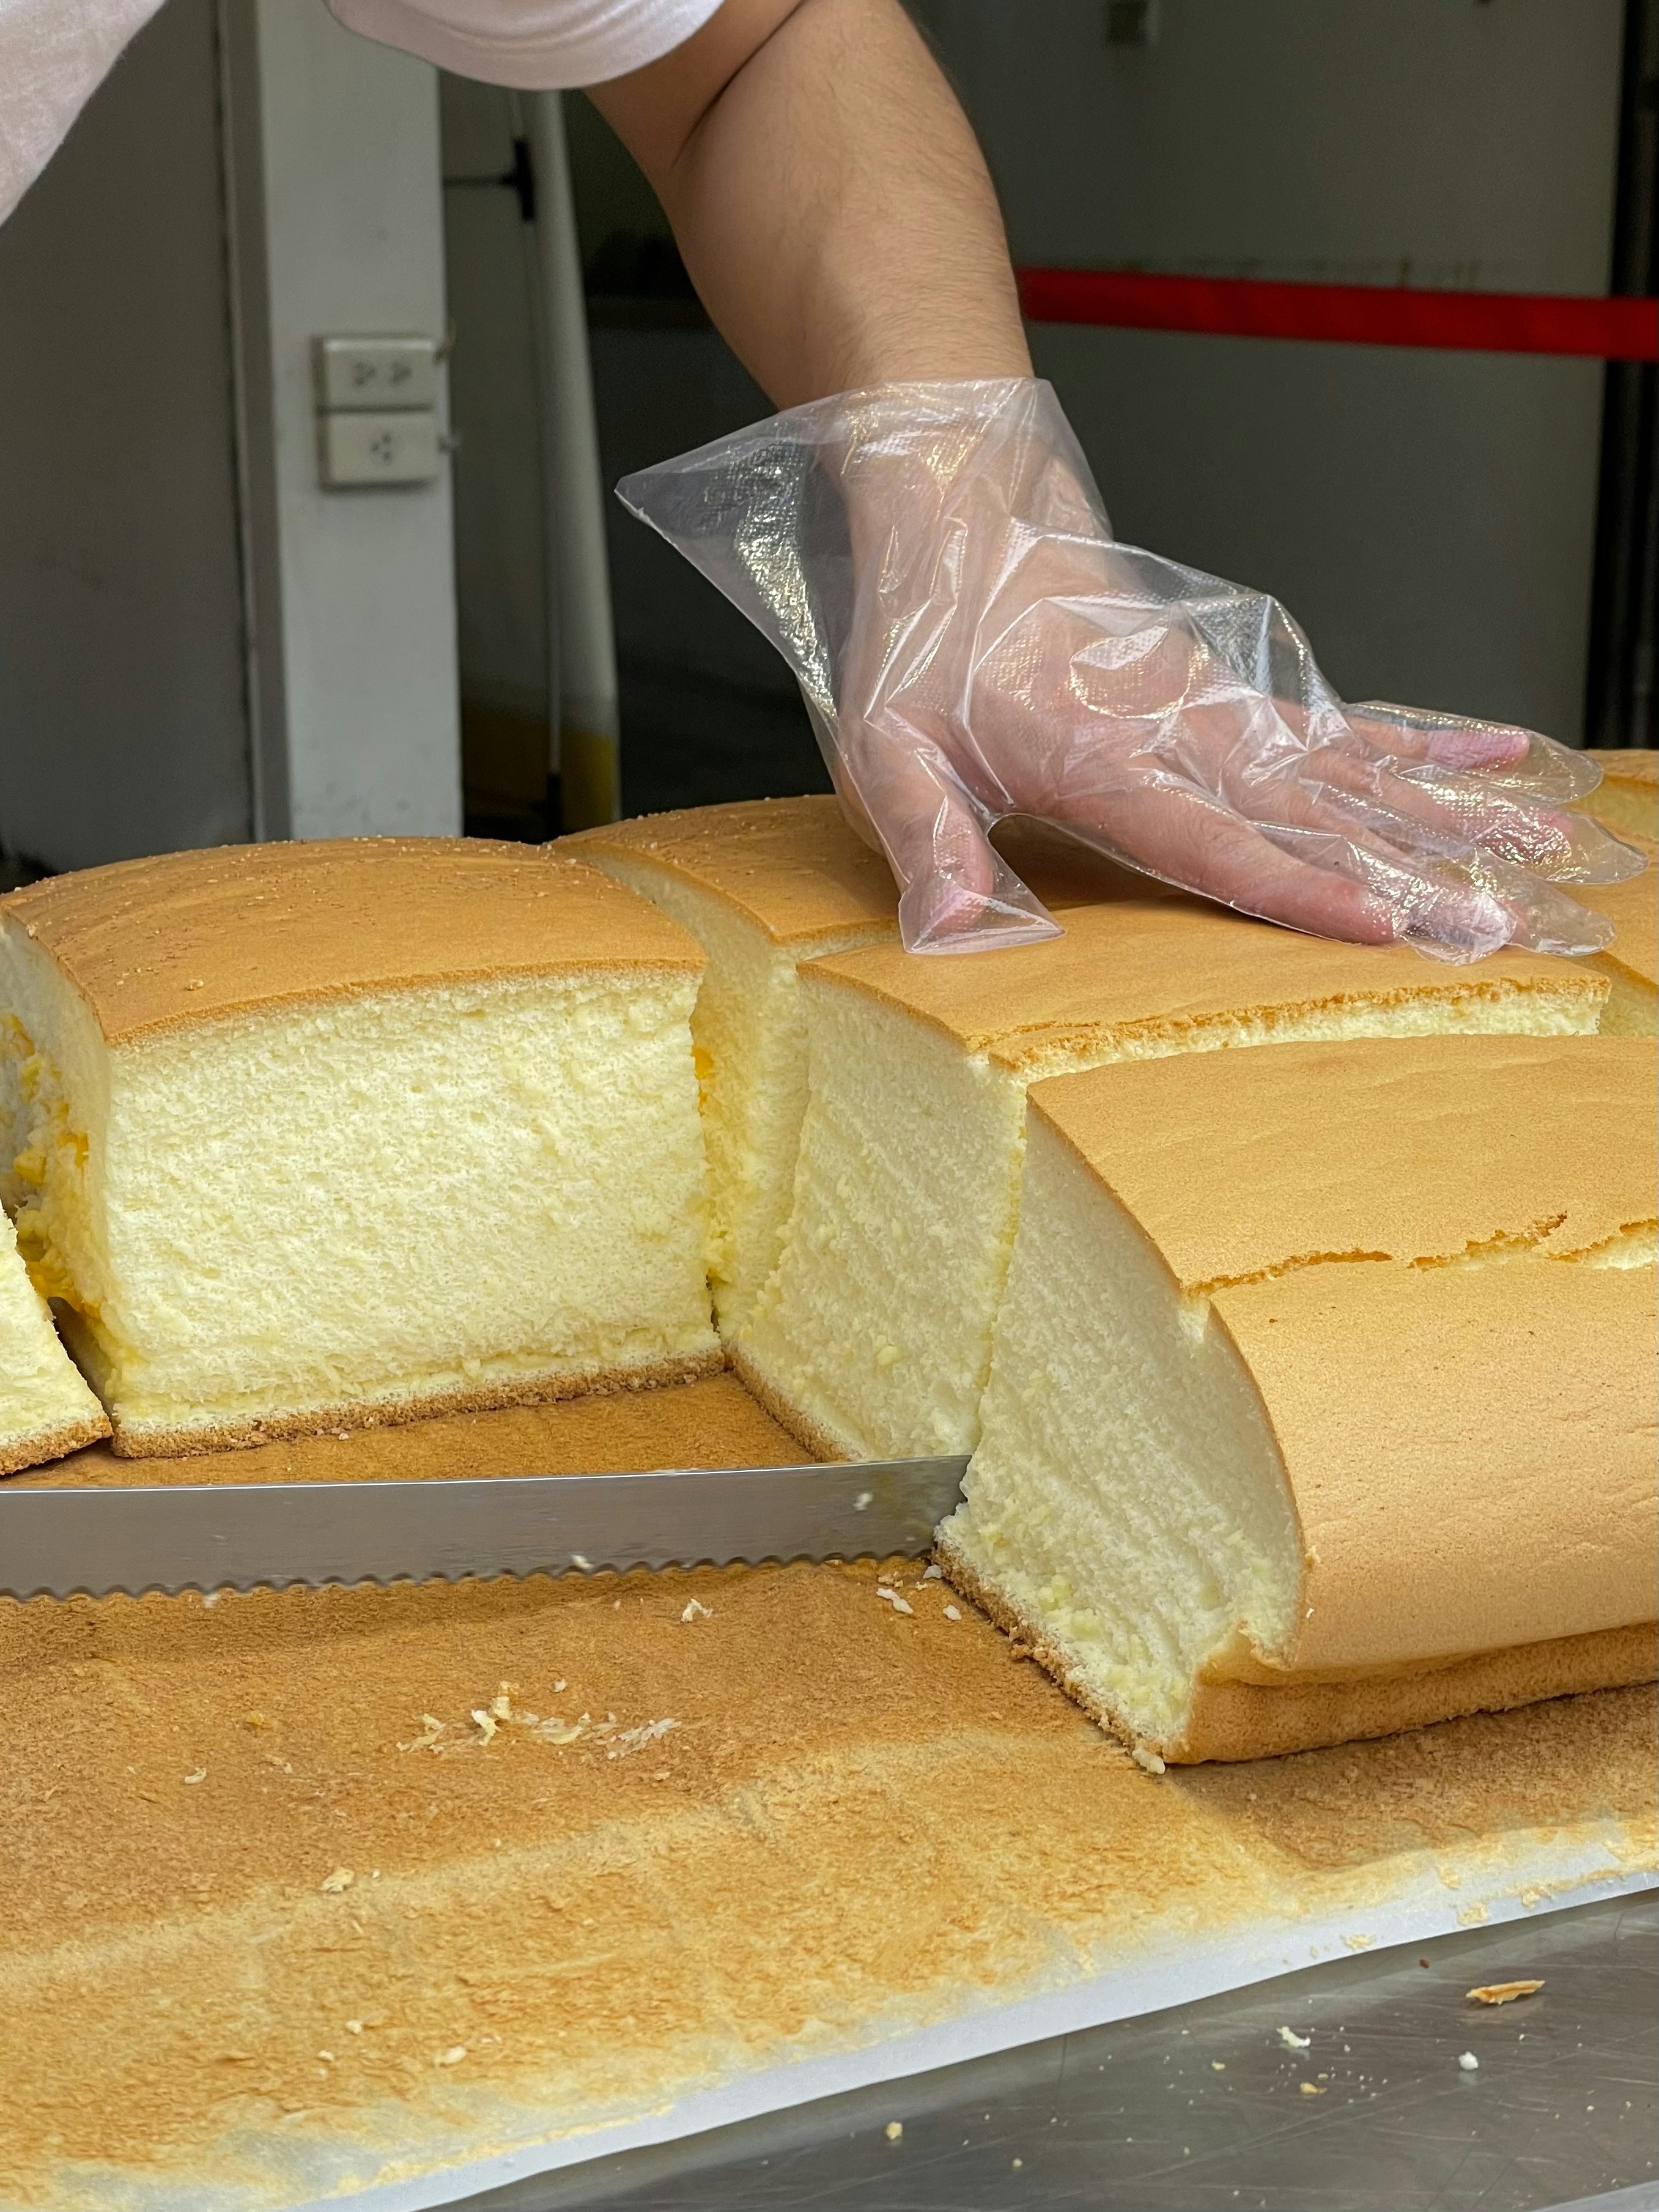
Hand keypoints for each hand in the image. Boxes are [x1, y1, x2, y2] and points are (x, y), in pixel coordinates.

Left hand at [621, 379, 1644, 958]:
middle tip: (1494, 922)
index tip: (1382, 924)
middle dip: (1407, 873)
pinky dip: (1420, 745)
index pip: (1212, 840)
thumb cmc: (921, 637)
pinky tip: (1496, 758)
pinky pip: (1341, 726)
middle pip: (1311, 813)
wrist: (963, 511)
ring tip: (1533, 850)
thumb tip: (953, 930)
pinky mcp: (1230, 692)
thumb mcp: (886, 747)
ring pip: (1347, 771)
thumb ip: (927, 841)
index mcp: (1098, 756)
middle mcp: (1178, 730)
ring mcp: (1216, 706)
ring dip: (1440, 817)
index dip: (1297, 888)